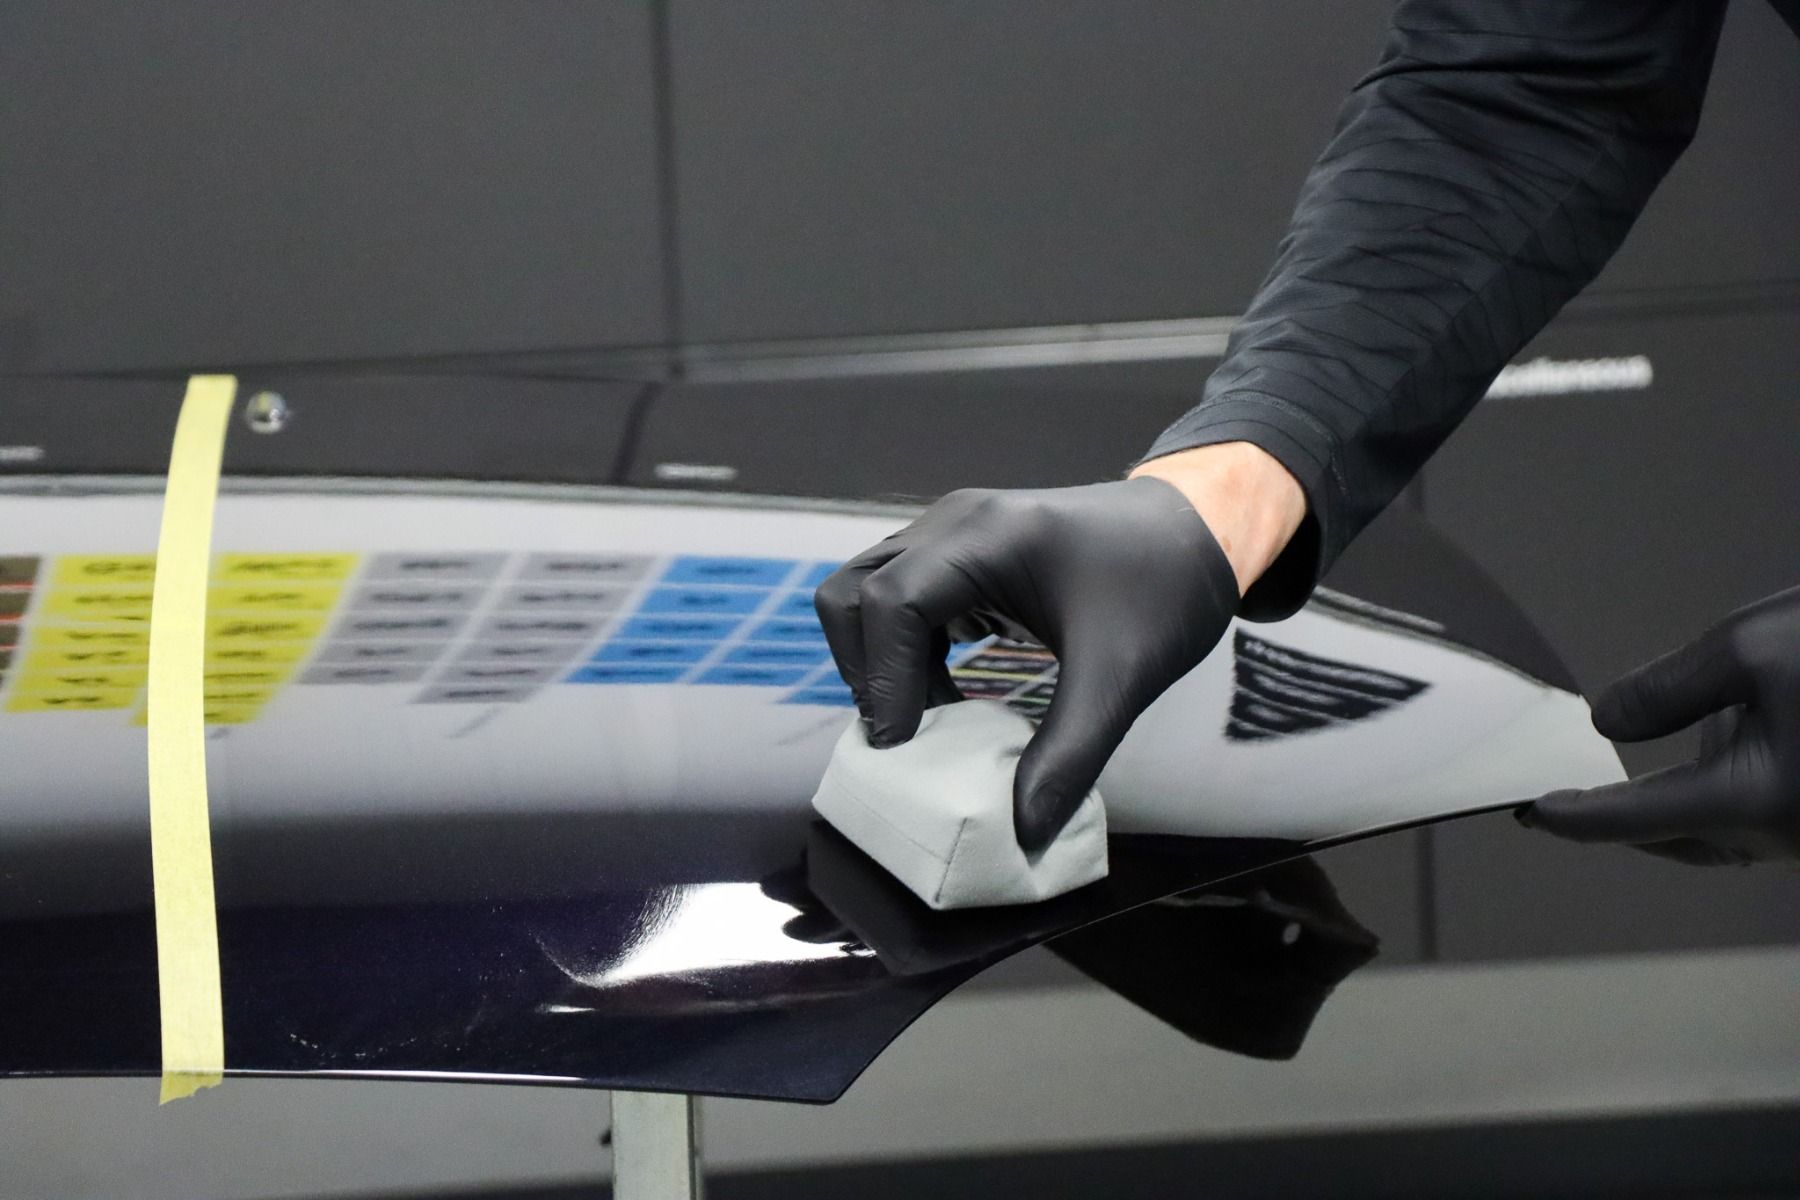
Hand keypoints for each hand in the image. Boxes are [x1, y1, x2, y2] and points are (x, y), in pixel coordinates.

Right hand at [814, 478, 1239, 852]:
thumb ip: (1069, 755)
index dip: (883, 679)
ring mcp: (952, 532)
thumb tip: (1022, 832)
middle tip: (904, 735)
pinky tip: (947, 694)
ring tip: (927, 720)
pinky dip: (903, 650)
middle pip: (854, 590)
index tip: (904, 746)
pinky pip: (898, 597)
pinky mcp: (958, 552)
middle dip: (861, 669)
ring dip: (878, 661)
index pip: (891, 602)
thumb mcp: (1122, 679)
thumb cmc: (1165, 588)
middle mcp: (955, 523)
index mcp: (988, 537)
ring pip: (866, 592)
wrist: (1197, 531)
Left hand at [1519, 585, 1799, 864]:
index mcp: (1750, 799)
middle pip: (1672, 840)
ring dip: (1665, 815)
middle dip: (1615, 822)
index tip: (1531, 812)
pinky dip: (1710, 803)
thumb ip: (1666, 691)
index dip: (1576, 815)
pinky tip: (1707, 765)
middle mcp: (1781, 835)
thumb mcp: (1748, 650)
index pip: (1633, 817)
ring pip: (1714, 838)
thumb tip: (1607, 722)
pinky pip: (1753, 824)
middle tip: (1560, 808)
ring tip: (1615, 790)